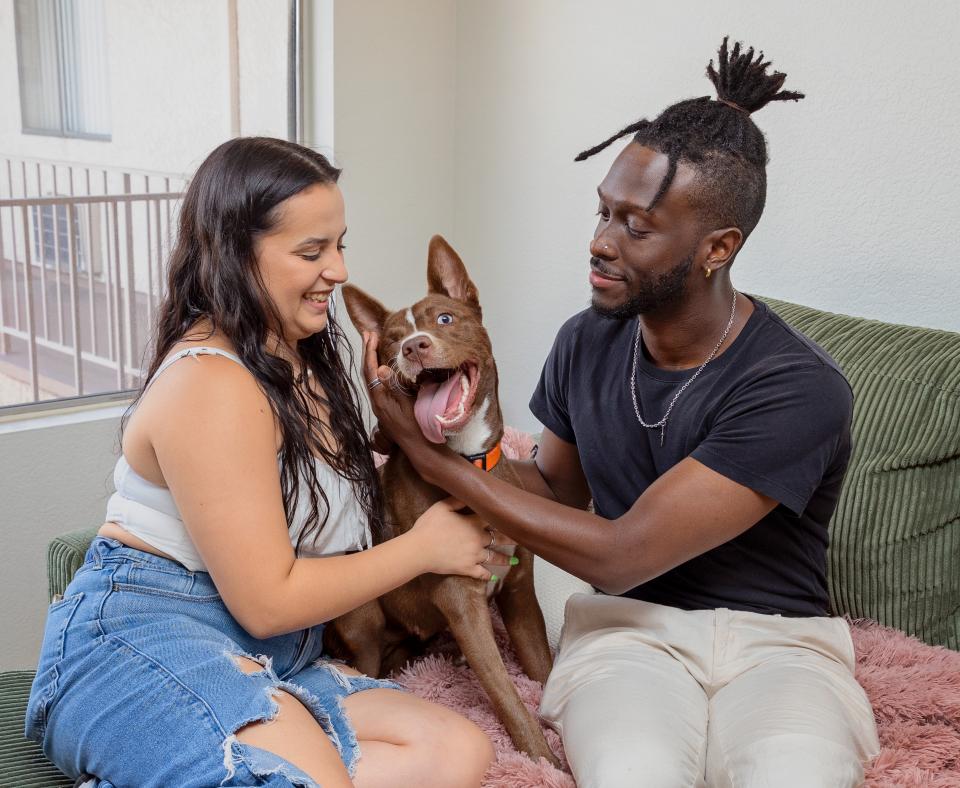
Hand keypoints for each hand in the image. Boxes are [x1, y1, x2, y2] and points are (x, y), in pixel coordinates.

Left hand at [362, 331, 453, 482]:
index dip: (369, 352)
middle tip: (368, 334)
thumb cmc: (416, 427)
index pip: (370, 370)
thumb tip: (381, 368)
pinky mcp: (385, 408)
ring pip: (370, 378)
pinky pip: (376, 385)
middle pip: (366, 373)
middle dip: (367, 352)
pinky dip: (376, 371)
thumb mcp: (408, 404)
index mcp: (380, 399)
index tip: (371, 336)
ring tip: (372, 346)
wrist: (419, 448)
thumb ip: (394, 386)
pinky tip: (381, 366)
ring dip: (370, 361)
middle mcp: (377, 402)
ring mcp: (380, 406)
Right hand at [410, 497, 512, 580]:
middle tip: (520, 539)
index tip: (512, 517)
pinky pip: (481, 573)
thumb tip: (469, 495)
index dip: (500, 517)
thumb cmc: (428, 526)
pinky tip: (494, 576)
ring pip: (494, 557)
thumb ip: (457, 500)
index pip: (491, 518)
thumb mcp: (441, 507)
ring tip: (514, 560)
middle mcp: (477, 539)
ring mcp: (474, 555)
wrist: (419, 549)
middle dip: (510, 538)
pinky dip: (488, 575)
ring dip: (504, 559)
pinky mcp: (467, 568)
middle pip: (498, 538)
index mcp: (472, 523)